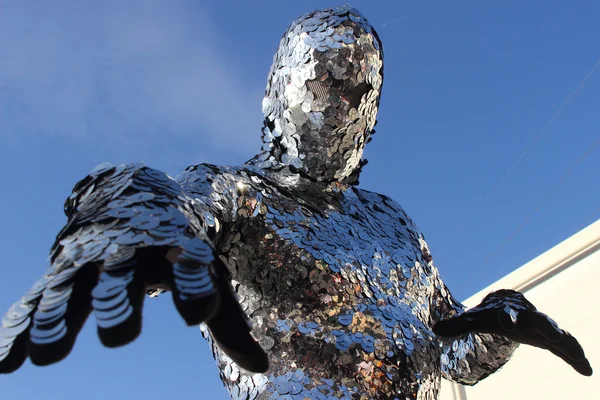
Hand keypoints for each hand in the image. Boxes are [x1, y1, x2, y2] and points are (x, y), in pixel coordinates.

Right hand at [0, 163, 267, 373]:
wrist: (143, 194)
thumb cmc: (184, 244)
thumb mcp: (210, 275)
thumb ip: (231, 324)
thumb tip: (263, 370)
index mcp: (177, 244)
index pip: (191, 268)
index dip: (197, 288)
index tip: (204, 311)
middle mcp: (133, 248)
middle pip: (126, 277)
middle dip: (122, 304)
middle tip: (120, 338)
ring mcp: (95, 256)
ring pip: (76, 287)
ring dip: (61, 320)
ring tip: (46, 358)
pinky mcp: (65, 266)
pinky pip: (41, 296)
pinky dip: (23, 324)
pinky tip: (7, 363)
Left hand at [433, 289, 591, 375]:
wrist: (509, 304)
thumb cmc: (490, 314)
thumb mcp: (473, 320)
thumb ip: (456, 325)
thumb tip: (434, 329)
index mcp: (507, 313)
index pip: (507, 314)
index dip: (507, 317)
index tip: (509, 322)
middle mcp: (528, 318)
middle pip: (539, 321)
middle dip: (548, 328)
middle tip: (557, 335)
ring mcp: (541, 328)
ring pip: (558, 335)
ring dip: (569, 346)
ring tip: (580, 358)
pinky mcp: (550, 339)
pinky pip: (565, 349)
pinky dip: (576, 358)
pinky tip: (587, 371)